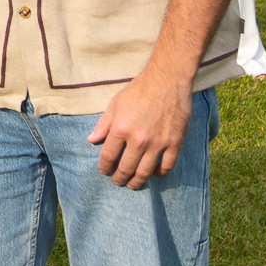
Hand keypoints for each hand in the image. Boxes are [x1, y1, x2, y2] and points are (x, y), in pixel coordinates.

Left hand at [87, 71, 192, 188]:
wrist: (167, 81)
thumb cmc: (138, 90)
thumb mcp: (115, 104)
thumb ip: (103, 124)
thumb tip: (91, 140)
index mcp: (120, 129)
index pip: (108, 156)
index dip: (104, 167)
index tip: (104, 171)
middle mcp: (138, 140)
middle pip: (126, 168)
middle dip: (119, 178)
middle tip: (118, 182)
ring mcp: (158, 143)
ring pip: (146, 172)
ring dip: (138, 181)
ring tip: (133, 184)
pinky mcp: (175, 142)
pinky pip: (167, 166)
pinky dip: (160, 173)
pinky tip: (154, 173)